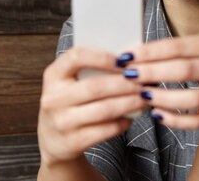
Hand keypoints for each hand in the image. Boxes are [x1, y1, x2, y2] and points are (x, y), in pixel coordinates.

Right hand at [37, 47, 147, 165]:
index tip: (124, 60)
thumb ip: (91, 70)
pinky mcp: (73, 142)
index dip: (103, 57)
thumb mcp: (69, 83)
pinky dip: (124, 122)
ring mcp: (61, 122)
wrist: (54, 141)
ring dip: (130, 102)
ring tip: (144, 97)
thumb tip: (131, 60)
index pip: (76, 57)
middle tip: (145, 81)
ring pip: (105, 109)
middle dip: (125, 83)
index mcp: (53, 76)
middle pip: (96, 87)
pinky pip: (106, 130)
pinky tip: (133, 116)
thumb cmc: (70, 103)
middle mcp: (53, 99)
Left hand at [122, 32, 198, 128]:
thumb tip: (132, 55)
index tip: (126, 58)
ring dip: (163, 98)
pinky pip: (198, 121)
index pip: (177, 46)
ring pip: (193, 99)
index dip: (149, 52)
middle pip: (184, 70)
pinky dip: (175, 119)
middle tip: (129, 77)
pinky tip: (157, 114)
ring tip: (143, 96)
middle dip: (152, 74)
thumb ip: (173, 51)